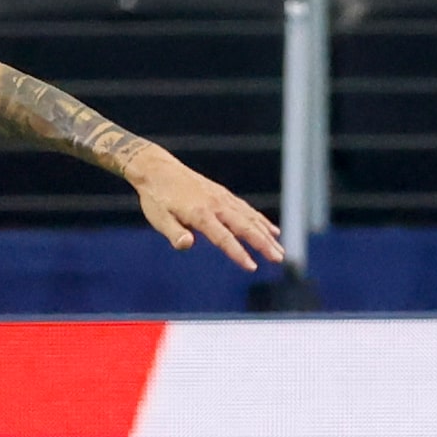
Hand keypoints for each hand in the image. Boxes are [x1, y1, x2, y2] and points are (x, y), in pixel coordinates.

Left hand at [123, 145, 284, 271]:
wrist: (157, 169)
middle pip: (245, 227)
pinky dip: (260, 220)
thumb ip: (174, 233)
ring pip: (250, 218)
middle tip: (280, 259)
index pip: (223, 238)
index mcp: (200, 214)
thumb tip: (187, 244)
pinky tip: (271, 230)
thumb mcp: (158, 218)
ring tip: (280, 250)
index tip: (252, 267)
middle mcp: (215, 205)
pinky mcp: (223, 194)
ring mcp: (221, 198)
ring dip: (266, 234)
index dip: (238, 254)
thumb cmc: (156, 198)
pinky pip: (246, 209)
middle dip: (263, 244)